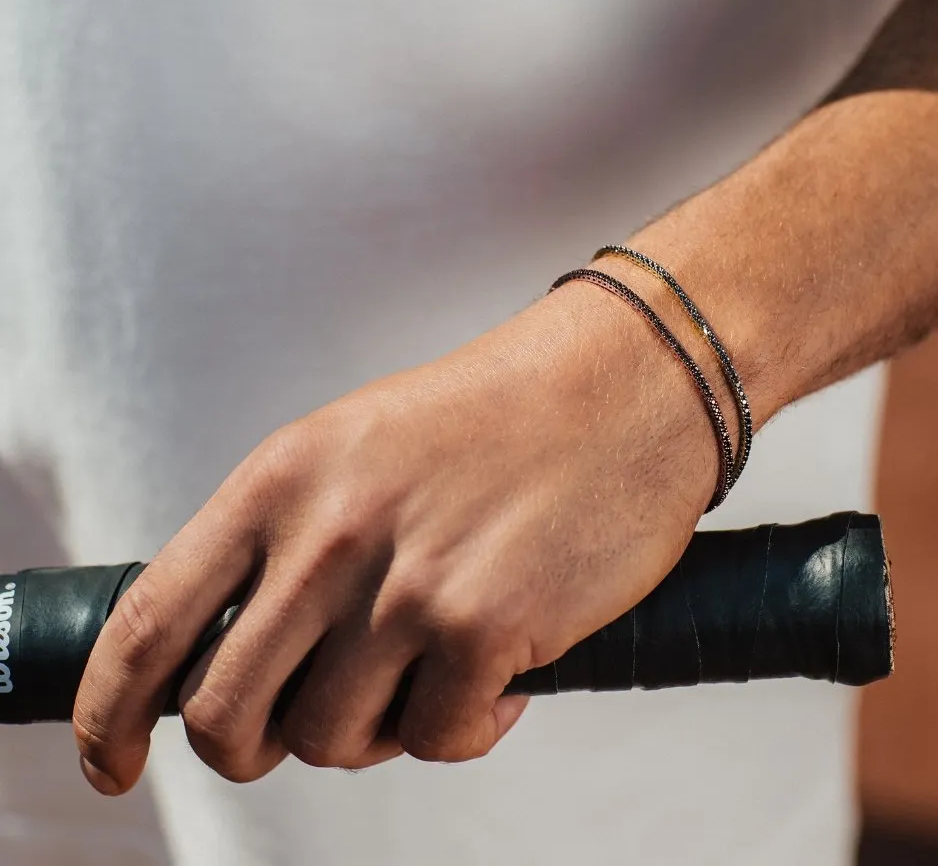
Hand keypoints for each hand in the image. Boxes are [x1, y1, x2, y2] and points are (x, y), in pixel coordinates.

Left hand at [73, 271, 720, 792]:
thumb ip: (291, 538)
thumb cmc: (502, 414)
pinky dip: (468, 726)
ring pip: (332, 740)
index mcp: (283, 480)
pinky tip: (500, 679)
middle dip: (255, 748)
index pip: (151, 622)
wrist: (622, 383)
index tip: (113, 760)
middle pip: (226, 715)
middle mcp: (329, 537)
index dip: (109, 712)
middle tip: (304, 728)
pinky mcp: (485, 628)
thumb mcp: (360, 447)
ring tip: (427, 677)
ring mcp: (405, 587)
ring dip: (377, 730)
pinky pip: (440, 739)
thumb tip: (251, 651)